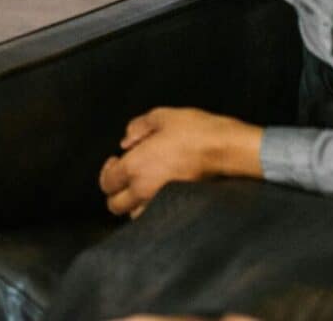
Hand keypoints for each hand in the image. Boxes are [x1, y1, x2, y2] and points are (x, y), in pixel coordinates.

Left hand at [98, 107, 262, 218]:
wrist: (225, 149)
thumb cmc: (194, 131)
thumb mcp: (162, 117)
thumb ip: (138, 127)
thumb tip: (126, 140)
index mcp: (134, 167)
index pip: (107, 182)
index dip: (107, 171)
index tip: (117, 159)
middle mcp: (143, 189)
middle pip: (115, 205)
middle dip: (115, 193)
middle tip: (125, 177)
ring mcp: (161, 202)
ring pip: (134, 215)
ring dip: (133, 204)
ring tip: (142, 187)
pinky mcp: (178, 208)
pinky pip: (155, 216)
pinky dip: (152, 210)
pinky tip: (159, 195)